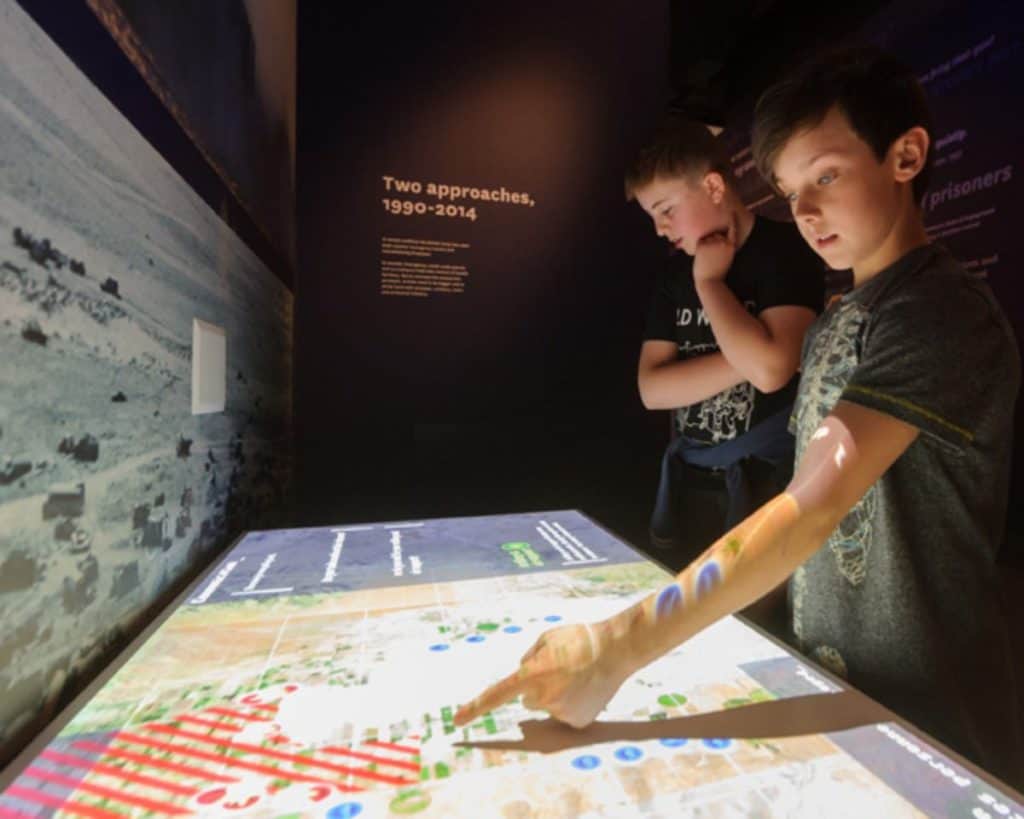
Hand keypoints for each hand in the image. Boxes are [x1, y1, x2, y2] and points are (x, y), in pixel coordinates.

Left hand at [452, 622, 627, 728]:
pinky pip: (564, 713)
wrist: (616, 650)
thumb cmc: (579, 638)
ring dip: (556, 694)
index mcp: (533, 674)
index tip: (456, 721)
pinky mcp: (576, 722)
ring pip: (547, 706)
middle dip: (537, 687)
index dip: (475, 708)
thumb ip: (529, 658)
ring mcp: (561, 712)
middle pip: (527, 699)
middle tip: (561, 669)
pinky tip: (586, 689)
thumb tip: (523, 673)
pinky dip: (572, 704)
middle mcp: (544, 697)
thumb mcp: (547, 638)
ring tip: (578, 677)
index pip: (496, 694)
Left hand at [692, 227, 735, 284]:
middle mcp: (723, 242)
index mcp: (731, 245)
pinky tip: (702, 256)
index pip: (731, 229)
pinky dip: (700, 246)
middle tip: (711, 256)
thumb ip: (724, 246)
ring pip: (708, 237)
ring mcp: (712, 243)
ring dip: (706, 244)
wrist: (709, 281)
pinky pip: (700, 241)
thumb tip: (717, 235)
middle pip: (716, 234)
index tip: (732, 215)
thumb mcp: (727, 257)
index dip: (731, 222)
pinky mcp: (702, 245)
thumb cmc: (718, 272)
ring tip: (707, 258)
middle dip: (713, 241)